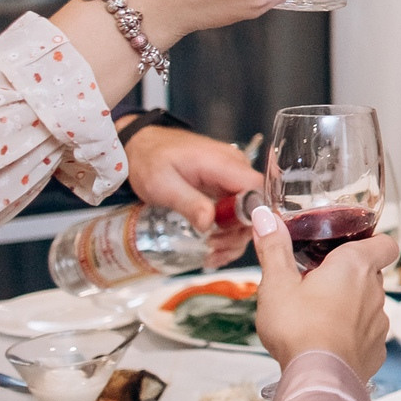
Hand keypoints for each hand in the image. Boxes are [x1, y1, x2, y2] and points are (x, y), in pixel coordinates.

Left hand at [123, 124, 261, 265]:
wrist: (144, 146)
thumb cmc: (151, 161)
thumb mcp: (162, 185)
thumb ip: (188, 202)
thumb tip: (209, 224)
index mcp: (224, 163)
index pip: (256, 189)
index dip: (251, 216)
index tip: (228, 236)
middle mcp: (236, 168)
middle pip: (256, 205)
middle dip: (239, 233)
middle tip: (213, 249)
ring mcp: (233, 178)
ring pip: (249, 212)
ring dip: (234, 237)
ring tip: (211, 254)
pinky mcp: (227, 187)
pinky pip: (237, 210)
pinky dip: (229, 232)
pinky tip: (214, 248)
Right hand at [250, 205, 395, 380]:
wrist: (317, 376)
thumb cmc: (298, 328)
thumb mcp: (276, 283)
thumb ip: (274, 247)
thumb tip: (265, 217)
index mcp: (355, 265)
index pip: (385, 243)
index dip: (372, 242)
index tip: (349, 247)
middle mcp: (375, 291)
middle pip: (371, 274)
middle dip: (349, 276)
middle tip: (317, 282)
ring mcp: (379, 322)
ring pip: (369, 305)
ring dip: (350, 306)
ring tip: (317, 315)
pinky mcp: (376, 350)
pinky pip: (366, 335)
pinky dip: (351, 335)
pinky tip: (327, 341)